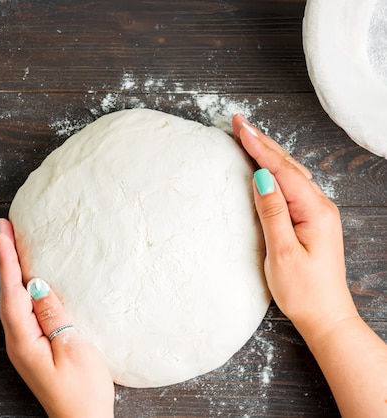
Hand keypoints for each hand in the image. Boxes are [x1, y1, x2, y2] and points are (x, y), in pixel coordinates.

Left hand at [0, 218, 114, 417]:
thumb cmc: (83, 391)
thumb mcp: (73, 348)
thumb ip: (54, 314)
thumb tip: (37, 284)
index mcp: (24, 339)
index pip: (12, 290)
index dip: (7, 259)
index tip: (1, 232)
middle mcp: (17, 340)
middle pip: (7, 291)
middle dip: (4, 258)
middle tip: (2, 228)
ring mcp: (23, 345)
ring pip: (12, 299)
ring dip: (10, 270)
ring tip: (9, 244)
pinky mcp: (33, 347)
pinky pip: (21, 310)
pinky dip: (19, 288)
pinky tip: (25, 280)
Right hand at [233, 115, 386, 416]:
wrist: (326, 317)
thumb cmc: (304, 291)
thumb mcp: (283, 253)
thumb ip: (272, 213)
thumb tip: (261, 179)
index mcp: (314, 211)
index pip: (281, 170)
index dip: (258, 146)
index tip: (239, 127)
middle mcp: (319, 207)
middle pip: (288, 165)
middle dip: (262, 142)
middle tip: (239, 122)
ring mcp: (317, 213)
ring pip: (291, 173)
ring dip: (269, 152)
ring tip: (249, 136)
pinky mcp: (311, 221)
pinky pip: (292, 186)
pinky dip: (276, 170)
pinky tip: (268, 166)